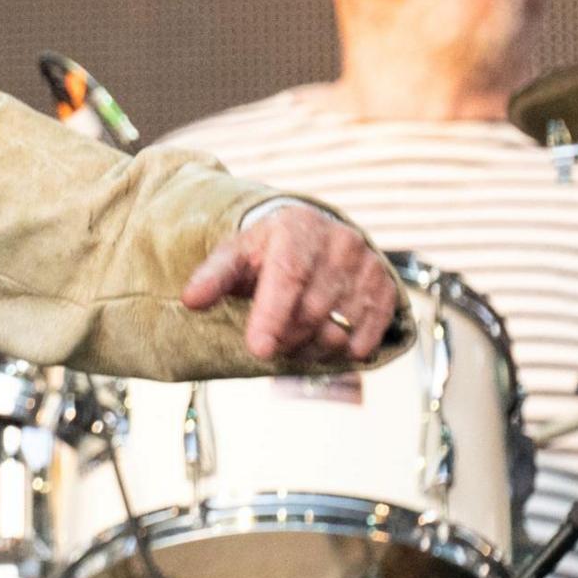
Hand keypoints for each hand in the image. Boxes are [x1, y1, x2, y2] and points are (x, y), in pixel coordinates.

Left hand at [181, 203, 400, 362]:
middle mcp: (338, 240)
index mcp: (296, 227)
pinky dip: (346, 349)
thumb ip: (212, 277)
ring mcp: (367, 262)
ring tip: (294, 341)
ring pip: (340, 327)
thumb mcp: (235, 256)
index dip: (272, 315)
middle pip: (312, 309)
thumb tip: (191, 300)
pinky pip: (369, 333)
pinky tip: (327, 343)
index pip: (287, 275)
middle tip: (270, 344)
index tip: (258, 349)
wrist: (312, 236)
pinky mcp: (385, 285)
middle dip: (286, 337)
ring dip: (312, 348)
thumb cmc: (265, 252)